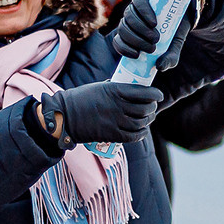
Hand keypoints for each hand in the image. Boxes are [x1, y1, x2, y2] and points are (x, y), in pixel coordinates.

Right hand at [47, 80, 161, 144]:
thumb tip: (128, 87)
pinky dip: (141, 134)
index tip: (158, 95)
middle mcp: (117, 106)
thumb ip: (115, 88)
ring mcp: (115, 121)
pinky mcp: (111, 135)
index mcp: (115, 90)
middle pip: (145, 108)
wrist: (65, 115)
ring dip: (148, 121)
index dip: (155, 94)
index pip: (144, 92)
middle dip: (152, 108)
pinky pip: (133, 136)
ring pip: (141, 123)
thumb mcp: (99, 87)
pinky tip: (142, 130)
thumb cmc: (81, 99)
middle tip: (152, 107)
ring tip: (147, 118)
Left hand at [109, 0, 198, 68]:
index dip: (123, 48)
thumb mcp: (174, 46)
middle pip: (123, 29)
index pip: (119, 41)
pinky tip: (153, 22)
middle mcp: (130, 18)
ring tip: (155, 37)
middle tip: (152, 47)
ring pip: (128, 17)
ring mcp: (136, 5)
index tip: (137, 56)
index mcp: (132, 32)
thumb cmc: (177, 30)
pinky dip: (144, 13)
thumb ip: (169, 58)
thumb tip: (159, 67)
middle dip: (135, 40)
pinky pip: (138, 3)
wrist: (189, 10)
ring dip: (140, 29)